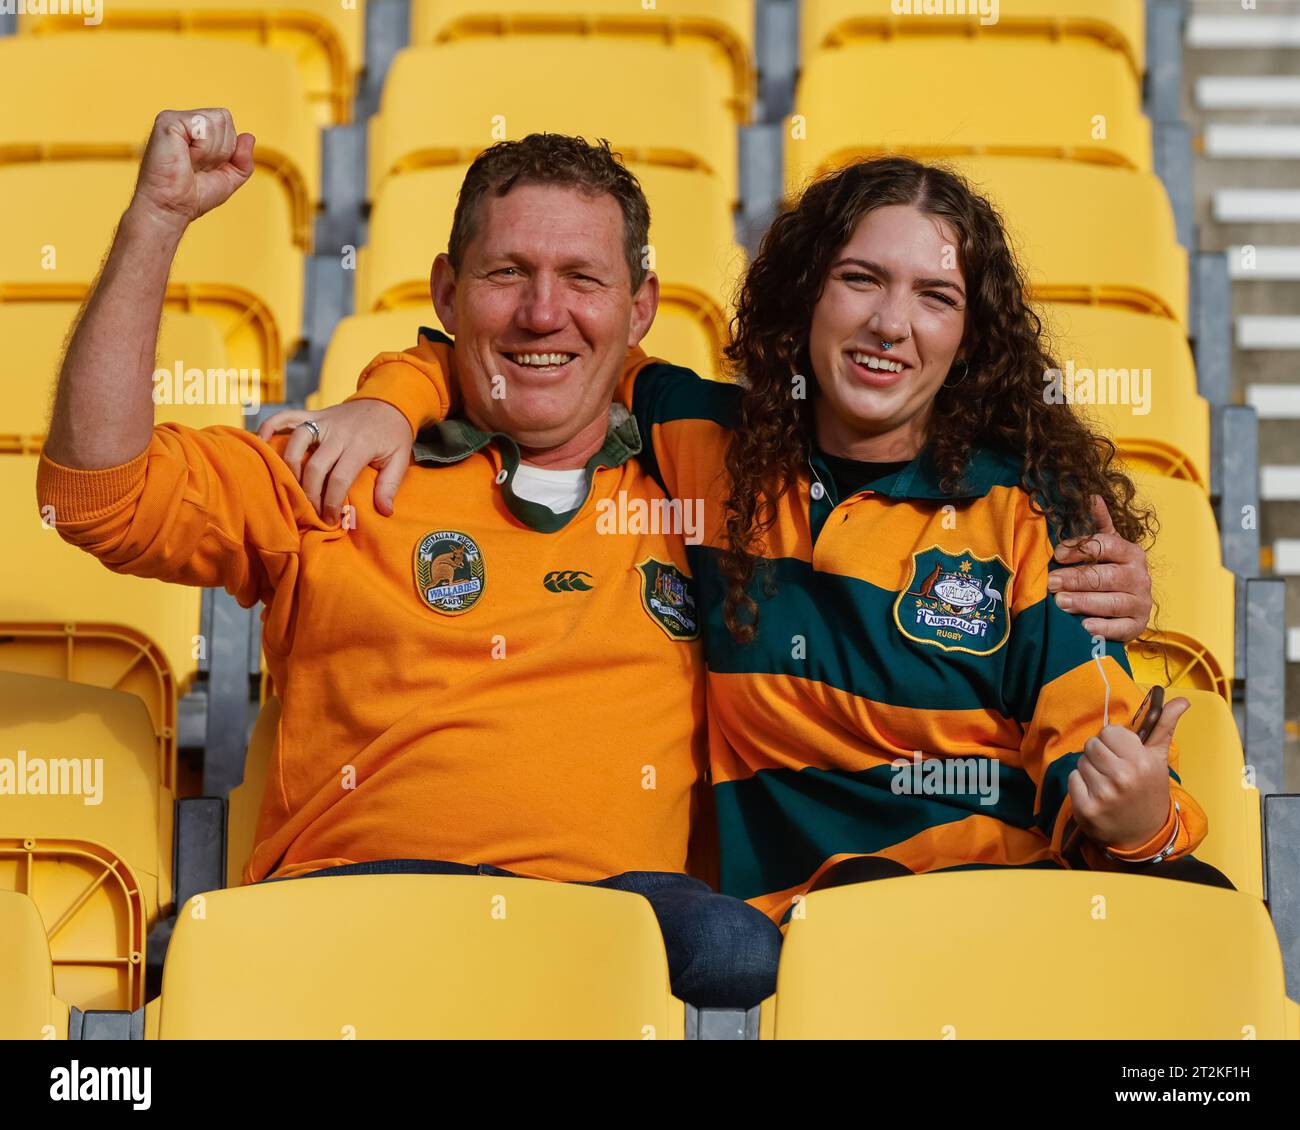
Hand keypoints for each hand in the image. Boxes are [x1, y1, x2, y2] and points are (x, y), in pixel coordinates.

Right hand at [130, 109, 254, 234]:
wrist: (173, 207)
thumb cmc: (194, 195)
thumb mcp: (229, 178)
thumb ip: (243, 159)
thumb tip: (249, 136)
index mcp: (196, 129)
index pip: (227, 121)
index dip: (227, 148)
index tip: (207, 166)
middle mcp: (184, 120)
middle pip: (224, 118)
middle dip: (221, 149)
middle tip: (198, 165)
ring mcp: (174, 118)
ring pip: (216, 121)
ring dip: (210, 151)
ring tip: (191, 162)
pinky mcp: (168, 121)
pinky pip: (202, 126)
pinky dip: (201, 148)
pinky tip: (185, 157)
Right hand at [258, 400, 413, 522]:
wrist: (389, 400)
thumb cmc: (393, 434)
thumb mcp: (400, 459)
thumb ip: (390, 485)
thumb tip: (385, 511)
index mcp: (360, 445)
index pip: (339, 478)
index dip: (332, 502)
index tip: (332, 519)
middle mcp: (338, 432)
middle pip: (315, 466)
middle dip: (311, 494)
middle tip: (313, 511)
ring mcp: (323, 421)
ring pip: (297, 443)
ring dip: (291, 468)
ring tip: (295, 488)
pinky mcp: (314, 414)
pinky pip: (287, 416)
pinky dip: (270, 425)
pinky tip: (261, 440)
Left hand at [1048, 495, 1151, 641]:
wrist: (1129, 606)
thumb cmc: (1110, 570)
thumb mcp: (1106, 546)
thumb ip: (1098, 524)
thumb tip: (1091, 495)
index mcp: (1131, 553)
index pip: (1107, 546)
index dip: (1081, 549)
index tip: (1057, 554)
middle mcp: (1139, 577)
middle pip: (1106, 576)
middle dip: (1076, 579)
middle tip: (1051, 582)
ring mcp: (1140, 602)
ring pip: (1111, 602)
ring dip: (1085, 602)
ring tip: (1060, 603)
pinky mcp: (1137, 626)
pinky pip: (1120, 628)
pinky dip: (1103, 628)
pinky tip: (1084, 627)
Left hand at [1068, 696, 1187, 851]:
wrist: (1144, 834)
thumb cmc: (1149, 790)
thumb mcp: (1159, 759)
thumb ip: (1165, 727)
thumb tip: (1181, 700)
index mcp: (1142, 762)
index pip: (1109, 732)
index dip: (1114, 742)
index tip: (1123, 755)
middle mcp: (1123, 777)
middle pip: (1092, 745)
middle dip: (1100, 755)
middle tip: (1114, 771)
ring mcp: (1104, 794)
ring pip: (1081, 762)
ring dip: (1090, 770)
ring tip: (1107, 784)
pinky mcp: (1086, 809)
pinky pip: (1072, 779)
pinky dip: (1080, 785)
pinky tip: (1096, 795)